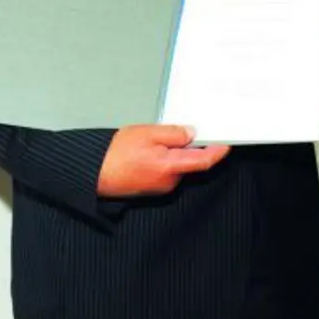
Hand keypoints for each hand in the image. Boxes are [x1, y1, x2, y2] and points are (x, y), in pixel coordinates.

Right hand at [96, 124, 229, 197]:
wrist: (92, 173)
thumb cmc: (115, 154)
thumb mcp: (147, 133)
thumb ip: (174, 134)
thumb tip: (192, 134)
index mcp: (170, 167)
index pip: (204, 161)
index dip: (218, 152)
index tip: (227, 143)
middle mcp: (169, 182)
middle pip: (191, 162)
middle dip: (192, 147)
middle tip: (182, 130)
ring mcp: (161, 187)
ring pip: (178, 166)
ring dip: (176, 153)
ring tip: (156, 140)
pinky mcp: (152, 188)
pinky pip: (167, 171)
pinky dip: (166, 160)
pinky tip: (151, 151)